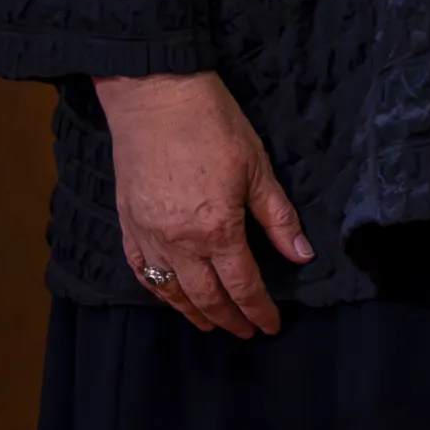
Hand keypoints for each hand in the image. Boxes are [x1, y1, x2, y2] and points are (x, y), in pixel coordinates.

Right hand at [100, 71, 311, 336]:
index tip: (271, 325)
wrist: (154, 97)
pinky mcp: (127, 222)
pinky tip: (168, 295)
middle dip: (228, 318)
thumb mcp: (259, 169)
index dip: (259, 309)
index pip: (242, 284)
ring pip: (169, 290)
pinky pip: (140, 269)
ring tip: (210, 324)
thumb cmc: (213, 126)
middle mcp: (178, 242)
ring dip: (191, 312)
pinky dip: (156, 289)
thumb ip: (278, 218)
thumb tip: (302, 255)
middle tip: (245, 332)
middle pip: (205, 295)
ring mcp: (147, 234)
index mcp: (217, 230)